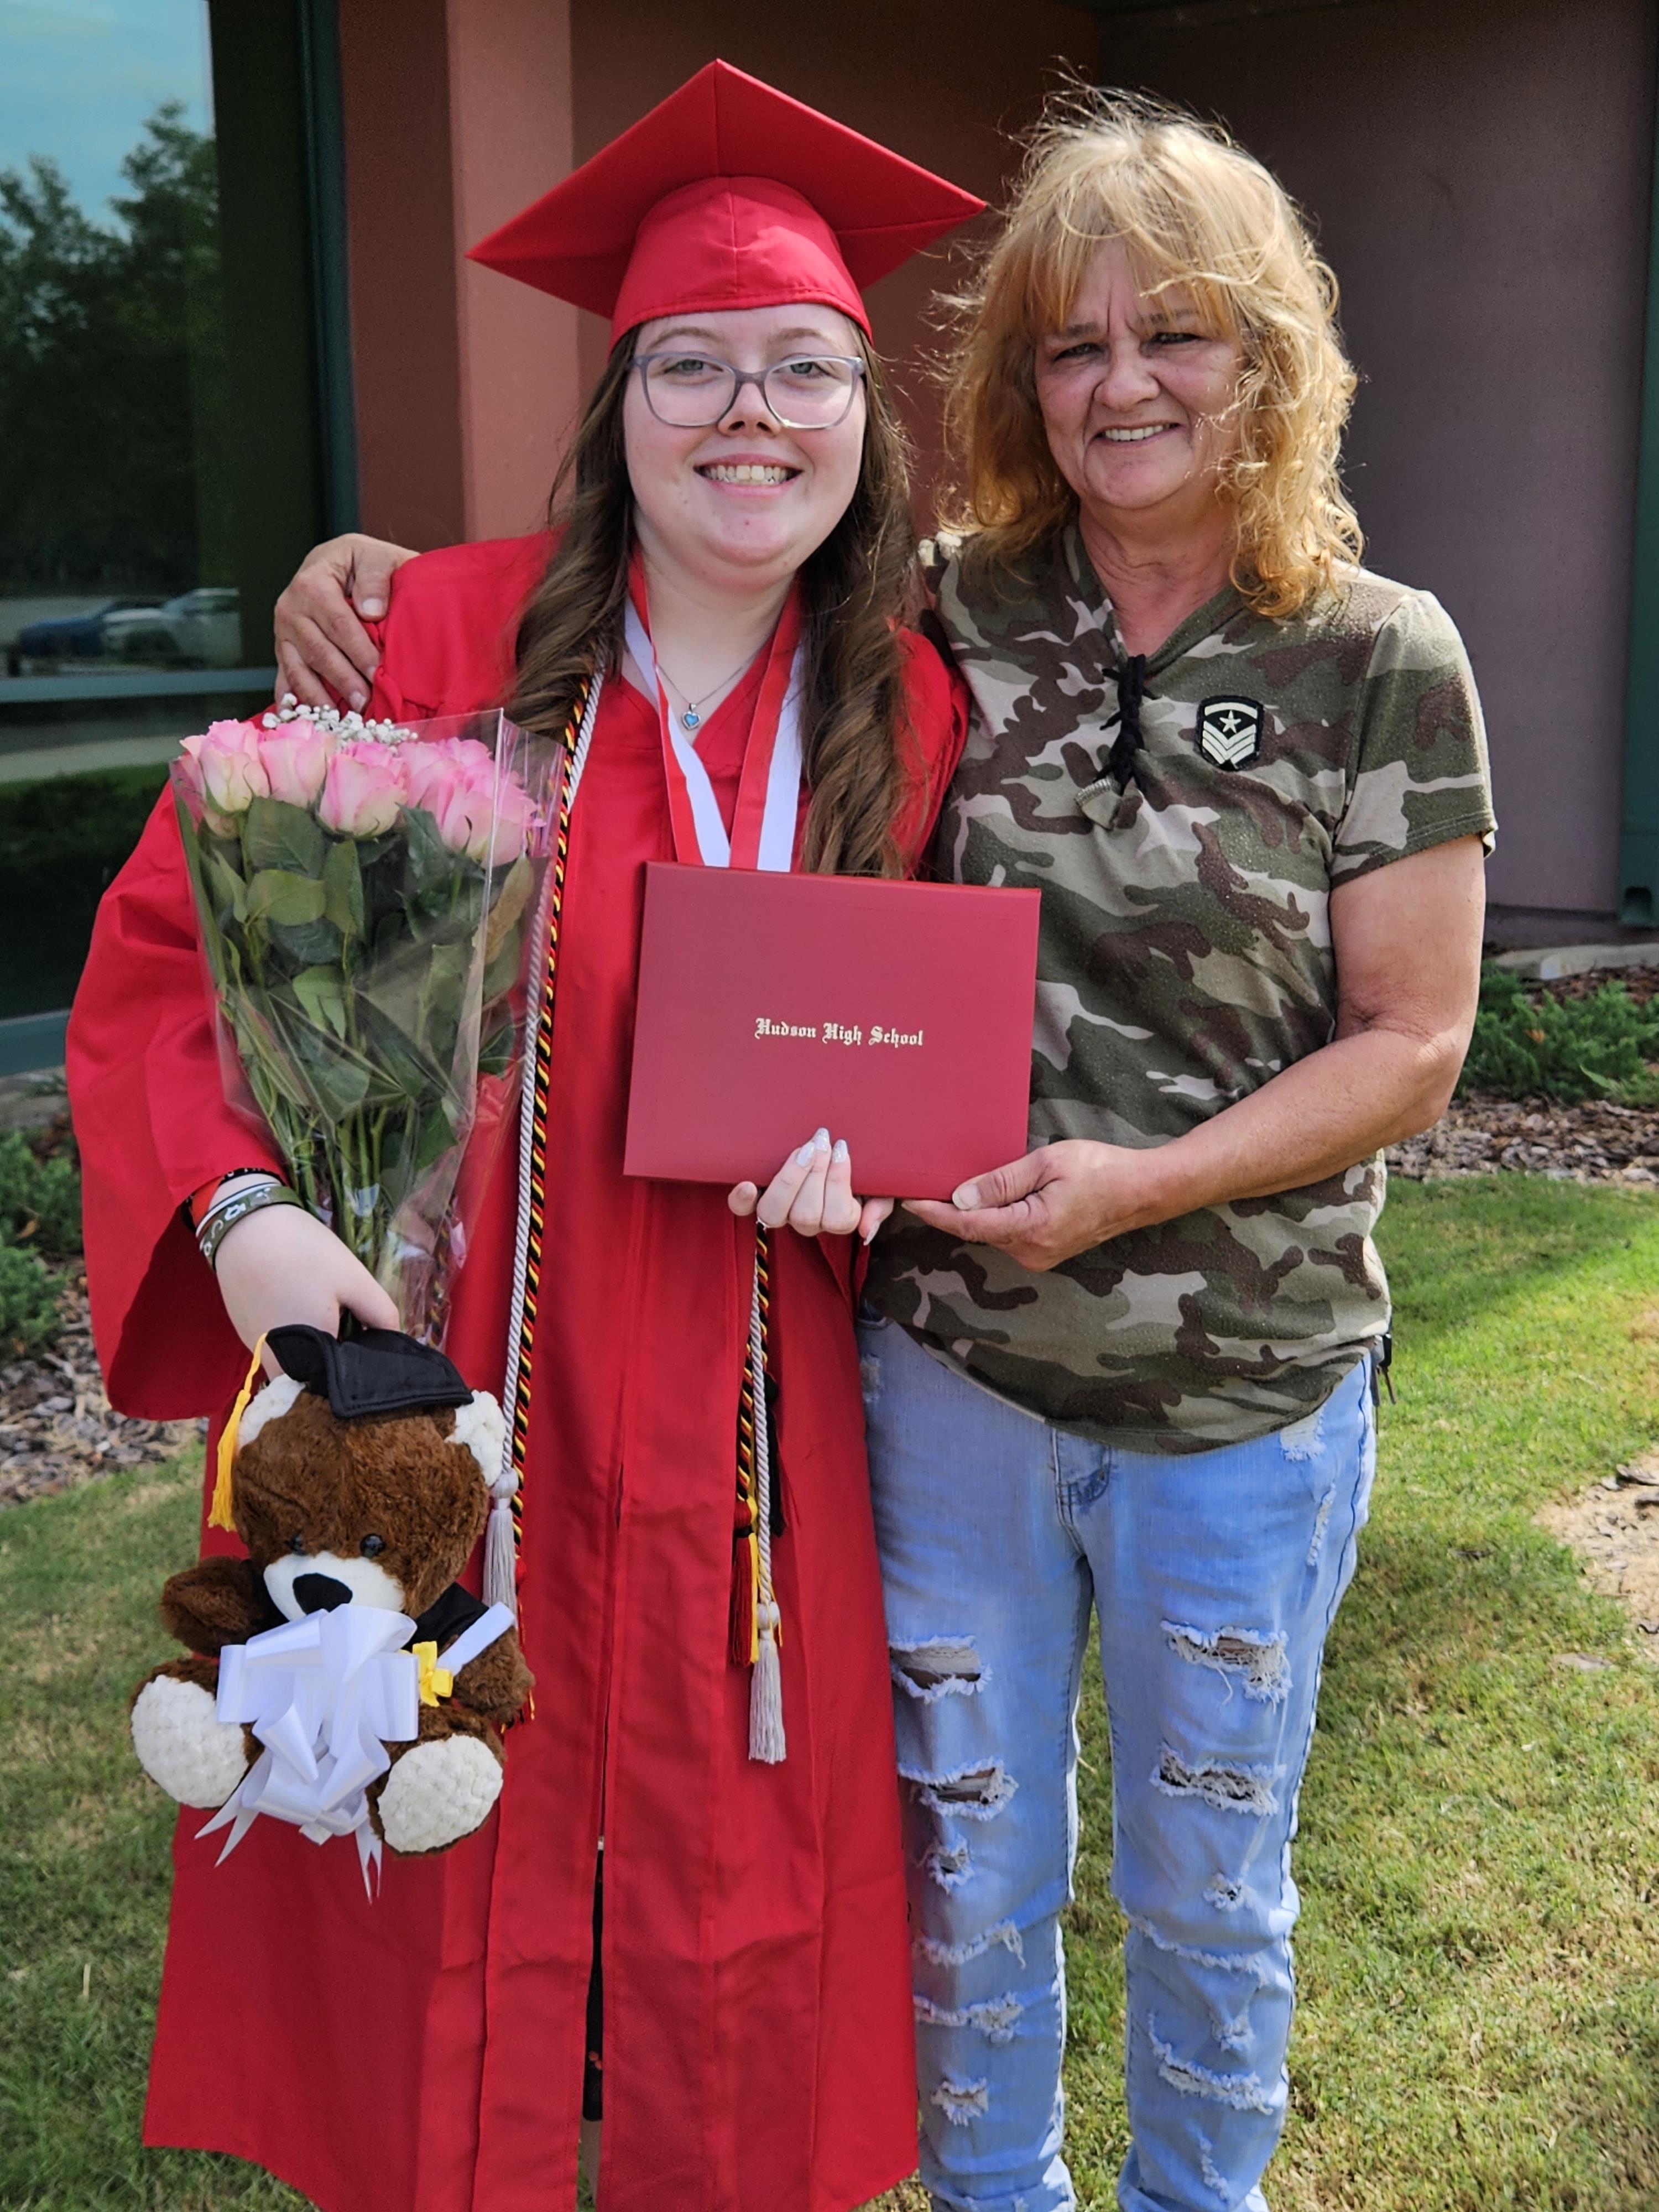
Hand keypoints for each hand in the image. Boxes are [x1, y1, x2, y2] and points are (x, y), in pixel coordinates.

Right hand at [214, 1203, 400, 1370]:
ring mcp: (258, 1354)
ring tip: (328, 1312)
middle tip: (354, 1324)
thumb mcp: (355, 1279)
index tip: (374, 1344)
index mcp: (309, 1359)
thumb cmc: (304, 1253)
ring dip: (317, 1347)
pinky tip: (301, 1307)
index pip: (343, 1382)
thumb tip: (395, 1341)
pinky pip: (279, 1351)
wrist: (245, 1226)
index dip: (362, 1367)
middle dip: (340, 1358)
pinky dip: (295, 1337)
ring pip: (298, 1364)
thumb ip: (381, 1315)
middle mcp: (278, 1367)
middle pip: (318, 1376)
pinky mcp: (246, 1338)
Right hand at [273, 533, 417, 710]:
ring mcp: (284, 632)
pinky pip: (285, 678)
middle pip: (319, 652)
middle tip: (365, 704)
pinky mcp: (284, 649)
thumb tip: (371, 611)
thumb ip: (376, 578)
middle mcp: (291, 608)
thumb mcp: (376, 557)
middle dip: (343, 681)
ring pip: (299, 670)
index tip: (377, 672)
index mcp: (313, 583)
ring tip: (340, 719)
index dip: (359, 651)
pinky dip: (293, 701)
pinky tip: (302, 720)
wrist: (338, 563)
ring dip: (319, 698)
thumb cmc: (362, 563)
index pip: (339, 624)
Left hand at [728, 1129, 893, 1243]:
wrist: (831, 1144)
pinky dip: (742, 1199)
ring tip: (802, 1149)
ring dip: (790, 1179)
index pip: (838, 1219)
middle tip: (823, 1141)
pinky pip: (744, 1209)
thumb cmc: (859, 1167)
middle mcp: (806, 1221)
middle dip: (816, 1174)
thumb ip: (879, 1207)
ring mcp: (781, 1211)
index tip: (842, 1148)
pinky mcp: (757, 1200)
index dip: (838, 1182)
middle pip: (805, 1216)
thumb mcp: (879, 1186)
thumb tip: (866, 1231)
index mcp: (837, 1218)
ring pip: (775, 1213)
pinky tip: (748, 1184)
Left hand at [902, 1139, 1161, 1271]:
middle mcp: (1031, 1252)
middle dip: (950, 1210)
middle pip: (976, 1230)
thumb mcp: (1047, 1164)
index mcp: (1031, 1229)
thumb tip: (960, 1198)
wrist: (1141, 1191)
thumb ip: (1001, 1182)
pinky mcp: (1045, 1253)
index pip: (968, 1225)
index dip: (935, 1213)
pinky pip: (1008, 1234)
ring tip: (953, 1184)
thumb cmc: (1100, 1169)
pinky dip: (993, 1217)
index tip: (908, 1201)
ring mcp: (1039, 1256)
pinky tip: (988, 1197)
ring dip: (973, 1212)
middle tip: (925, 1183)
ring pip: (992, 1233)